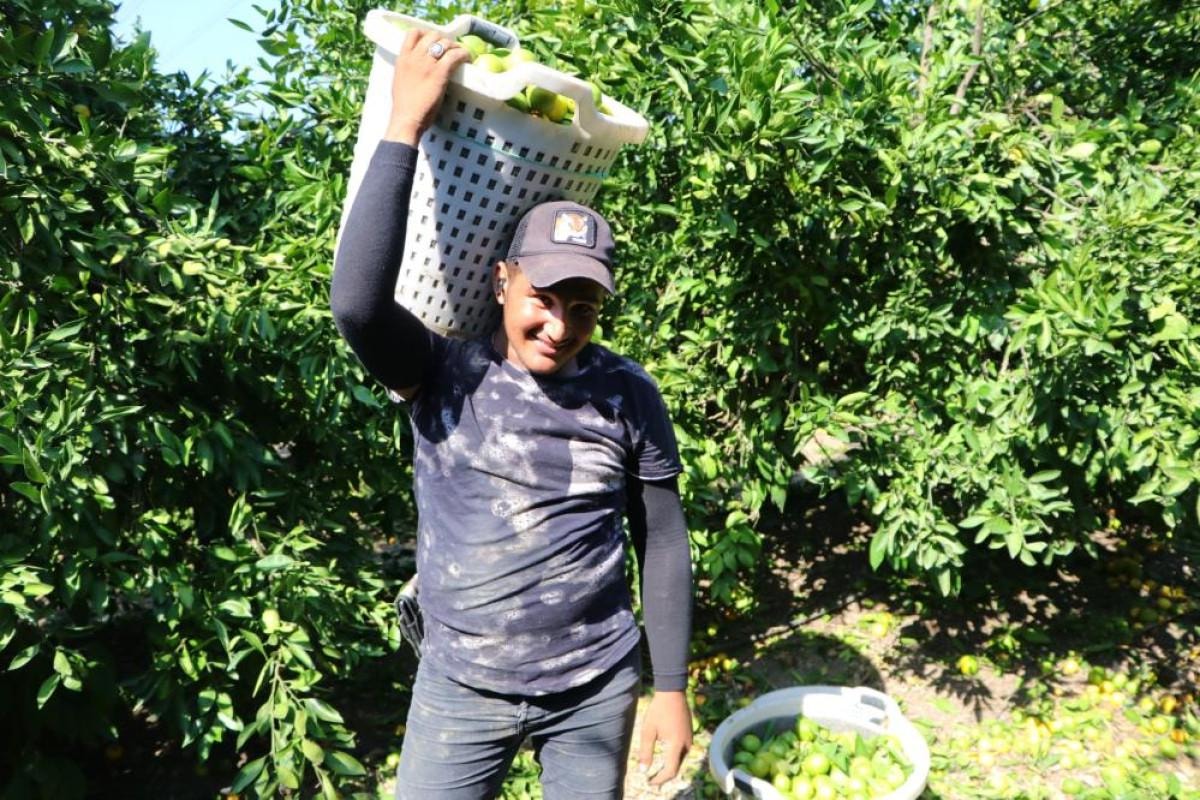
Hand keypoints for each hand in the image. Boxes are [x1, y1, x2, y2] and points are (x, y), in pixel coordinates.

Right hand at [384, 28, 472, 144]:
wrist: (406, 118)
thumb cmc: (404, 106)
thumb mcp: (400, 81)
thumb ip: (408, 71)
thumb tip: (418, 70)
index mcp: (402, 59)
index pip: (413, 33)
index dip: (426, 33)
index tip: (434, 41)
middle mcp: (415, 57)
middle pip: (432, 35)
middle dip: (444, 40)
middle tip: (450, 49)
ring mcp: (427, 63)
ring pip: (445, 43)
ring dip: (455, 46)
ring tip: (461, 54)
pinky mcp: (440, 72)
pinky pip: (455, 55)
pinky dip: (463, 54)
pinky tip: (467, 60)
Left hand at [637, 690, 692, 786]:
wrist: (672, 692)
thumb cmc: (658, 710)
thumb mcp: (648, 731)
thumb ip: (646, 752)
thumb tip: (643, 770)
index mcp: (676, 745)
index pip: (670, 771)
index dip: (660, 779)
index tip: (649, 781)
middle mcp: (686, 744)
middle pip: (677, 767)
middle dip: (665, 776)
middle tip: (652, 779)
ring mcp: (690, 739)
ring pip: (681, 760)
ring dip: (670, 767)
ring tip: (657, 771)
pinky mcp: (690, 734)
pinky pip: (683, 752)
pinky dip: (675, 758)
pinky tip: (666, 756)